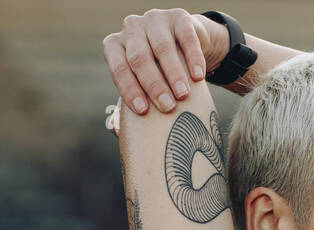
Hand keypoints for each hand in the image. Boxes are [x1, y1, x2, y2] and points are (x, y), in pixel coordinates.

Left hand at [102, 9, 221, 118]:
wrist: (184, 47)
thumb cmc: (155, 73)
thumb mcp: (140, 86)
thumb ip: (125, 108)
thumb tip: (115, 129)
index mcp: (115, 46)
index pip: (119, 68)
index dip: (130, 90)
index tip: (143, 111)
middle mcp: (131, 28)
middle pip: (139, 58)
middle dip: (153, 85)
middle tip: (167, 107)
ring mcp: (154, 19)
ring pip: (162, 48)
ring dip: (173, 74)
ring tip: (183, 95)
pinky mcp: (179, 16)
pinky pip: (186, 37)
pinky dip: (193, 58)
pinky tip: (198, 77)